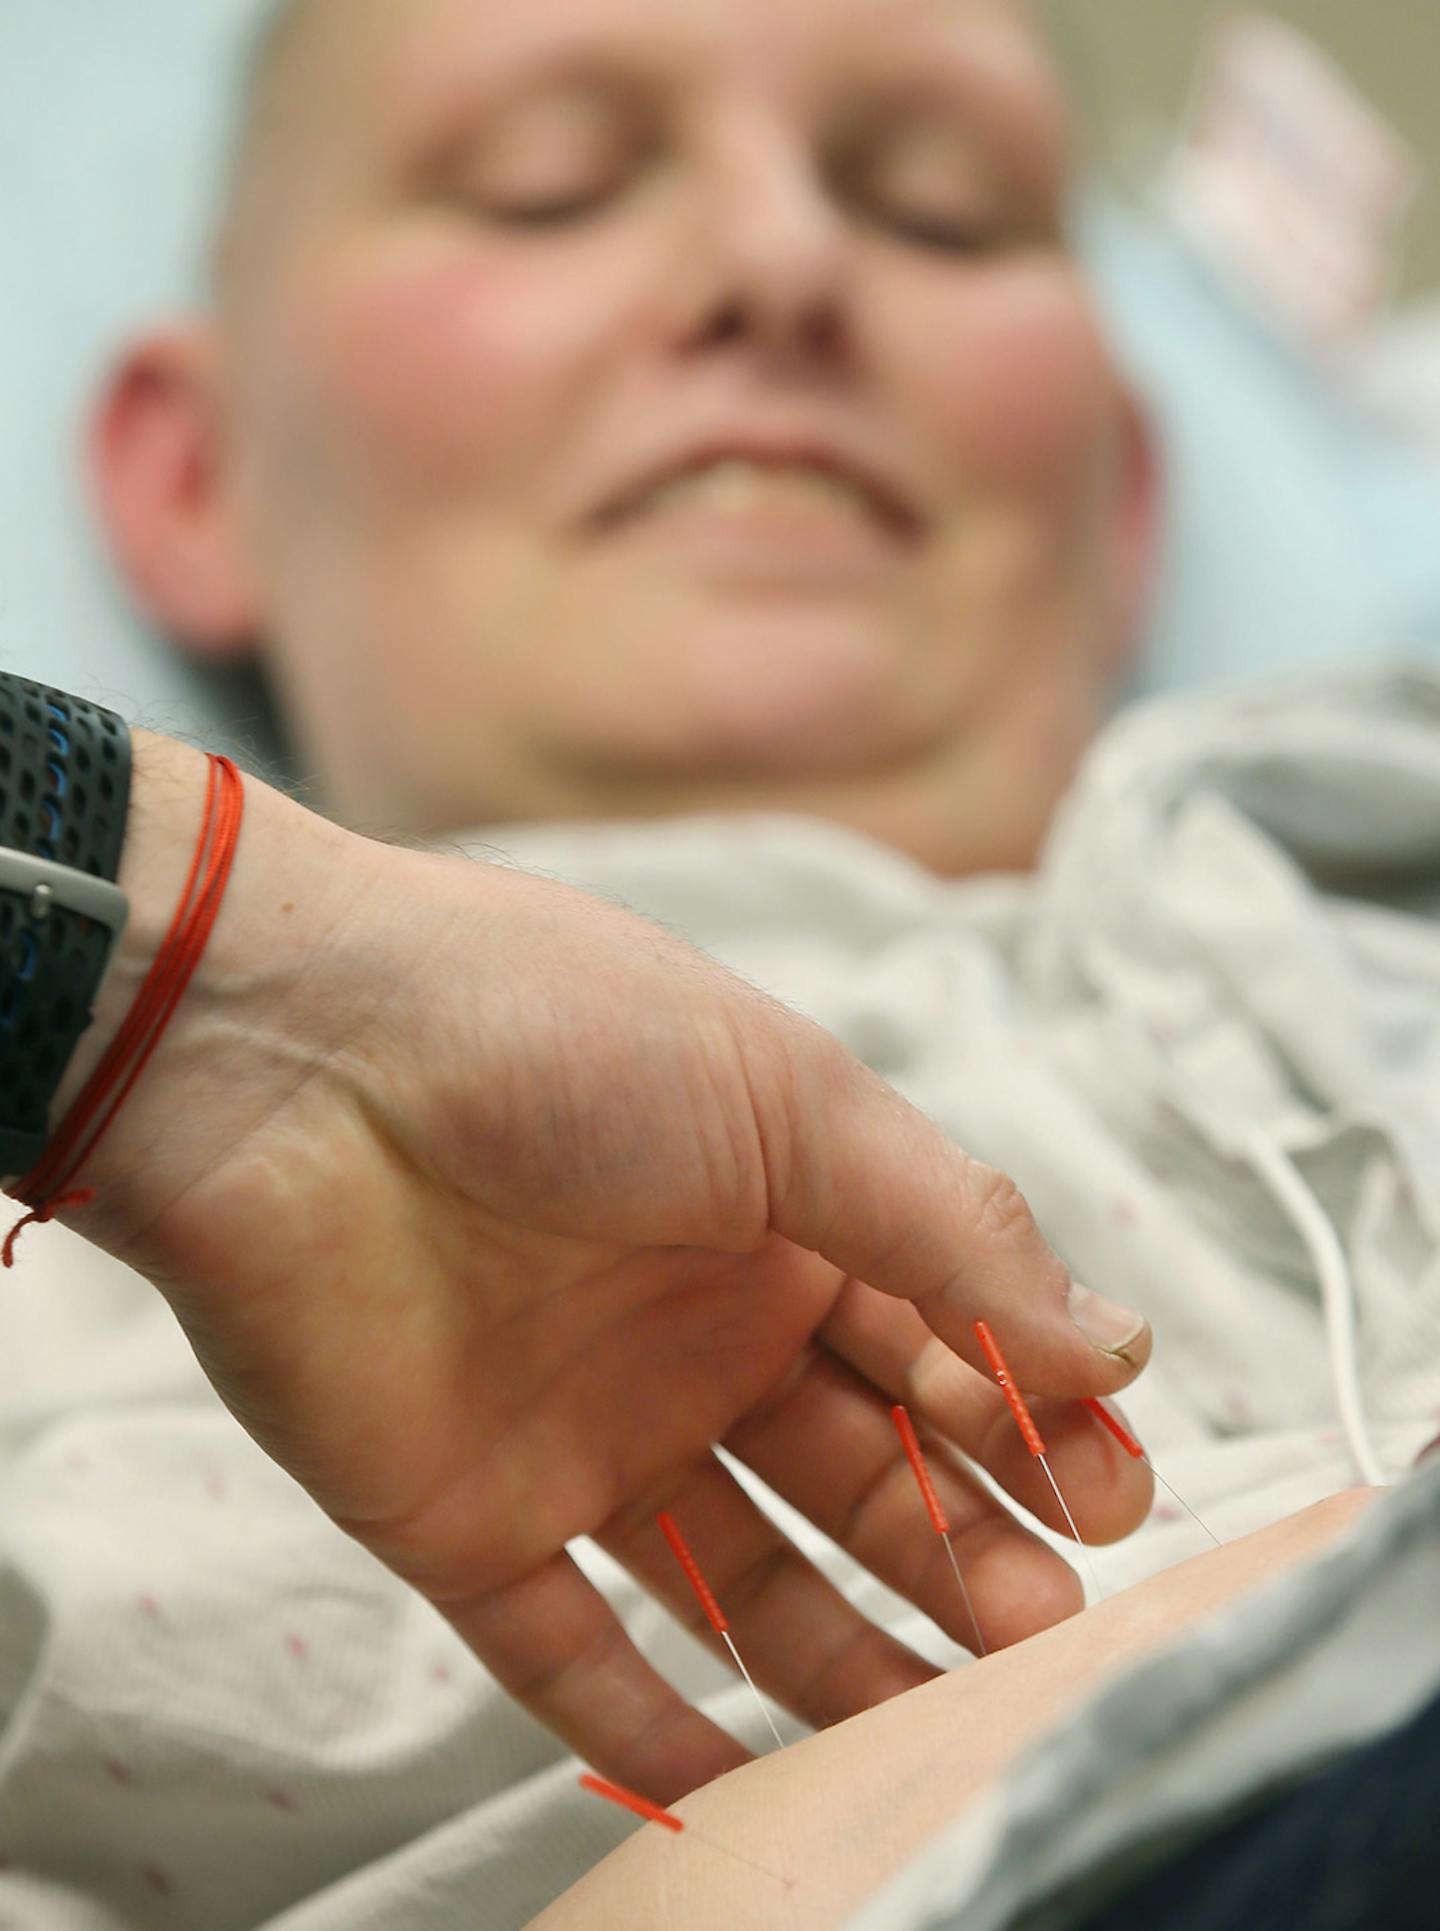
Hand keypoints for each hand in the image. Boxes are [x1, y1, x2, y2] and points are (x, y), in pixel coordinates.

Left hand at [41, 732, 1154, 1801]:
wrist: (282, 1053)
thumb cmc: (547, 1032)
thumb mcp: (789, 1098)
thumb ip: (951, 1233)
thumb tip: (1114, 1347)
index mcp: (779, 1214)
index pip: (938, 1343)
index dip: (1028, 1422)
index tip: (1116, 1498)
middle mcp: (694, 1327)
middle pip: (858, 1472)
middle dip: (964, 1549)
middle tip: (1048, 1626)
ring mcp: (584, 1427)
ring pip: (743, 1577)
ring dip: (849, 1654)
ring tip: (952, 1719)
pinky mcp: (467, 1514)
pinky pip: (571, 1649)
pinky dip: (655, 1726)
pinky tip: (756, 1791)